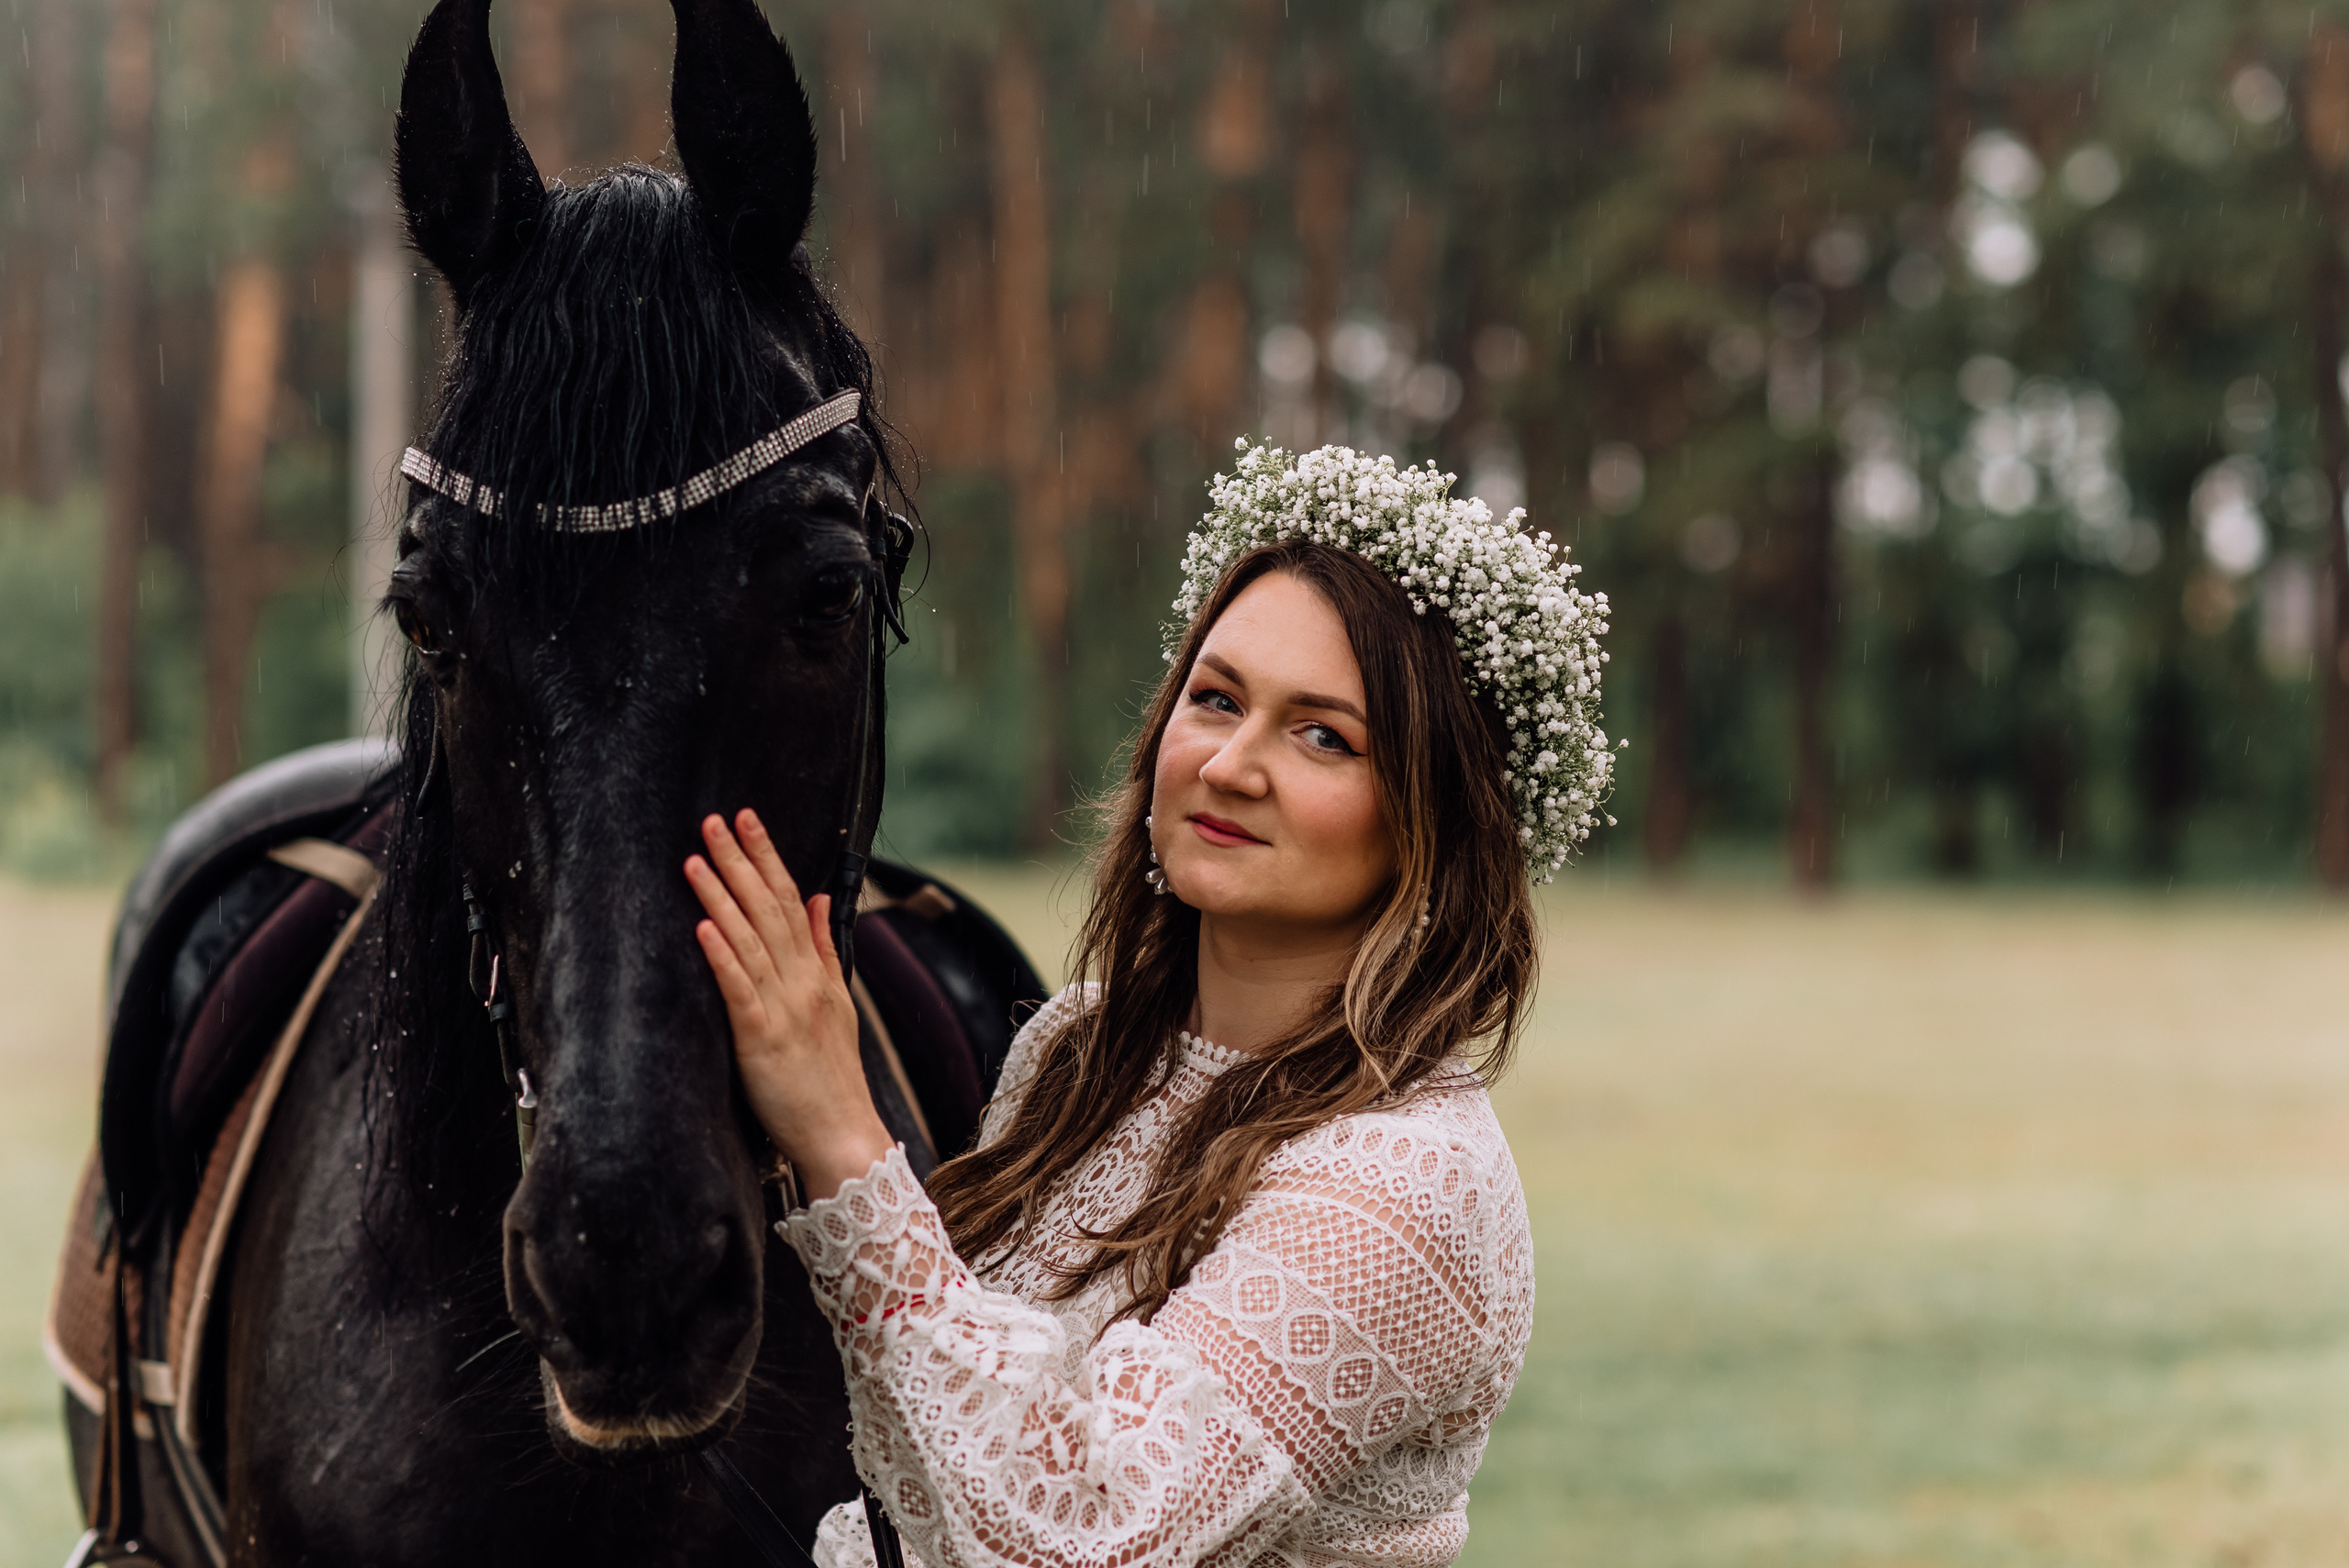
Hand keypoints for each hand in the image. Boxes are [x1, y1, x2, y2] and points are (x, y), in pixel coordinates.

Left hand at [686, 809, 893, 1200]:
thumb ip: (824, 950)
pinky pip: (739, 990)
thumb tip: (818, 899)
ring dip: (721, 897)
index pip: (791, 899)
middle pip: (769, 909)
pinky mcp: (761, 1039)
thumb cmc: (832, 1076)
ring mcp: (783, 1009)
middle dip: (740, 861)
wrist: (842, 1134)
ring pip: (750, 941)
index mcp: (816, 973)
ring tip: (695, 860)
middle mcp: (801, 982)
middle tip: (714, 819)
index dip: (768, 857)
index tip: (746, 818)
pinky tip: (703, 927)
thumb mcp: (837, 1004)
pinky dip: (722, 957)